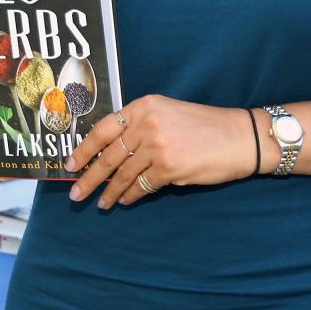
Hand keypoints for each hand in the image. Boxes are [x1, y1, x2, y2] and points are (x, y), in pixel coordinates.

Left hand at [66, 95, 255, 209]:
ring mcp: (157, 146)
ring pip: (123, 174)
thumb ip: (141, 126)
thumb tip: (111, 152)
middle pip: (108, 155)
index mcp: (145, 105)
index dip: (84, 148)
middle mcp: (147, 123)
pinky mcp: (168, 168)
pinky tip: (126, 200)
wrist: (239, 136)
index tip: (71, 163)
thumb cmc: (206, 126)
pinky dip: (132, 195)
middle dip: (89, 177)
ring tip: (102, 203)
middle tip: (76, 193)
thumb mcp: (169, 114)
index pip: (104, 128)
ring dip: (110, 192)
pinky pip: (142, 186)